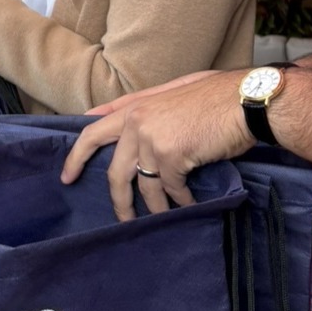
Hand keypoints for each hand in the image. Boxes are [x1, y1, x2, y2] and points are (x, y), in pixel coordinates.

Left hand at [61, 70, 250, 221]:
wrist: (245, 101)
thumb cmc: (217, 95)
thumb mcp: (175, 91)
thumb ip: (147, 106)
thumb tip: (119, 120)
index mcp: (135, 106)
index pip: (92, 132)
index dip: (77, 156)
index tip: (67, 176)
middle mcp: (136, 121)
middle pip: (114, 171)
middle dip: (117, 200)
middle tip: (122, 219)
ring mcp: (150, 139)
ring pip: (143, 186)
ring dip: (154, 207)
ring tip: (163, 217)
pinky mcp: (170, 156)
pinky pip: (170, 190)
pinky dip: (181, 201)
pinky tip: (189, 205)